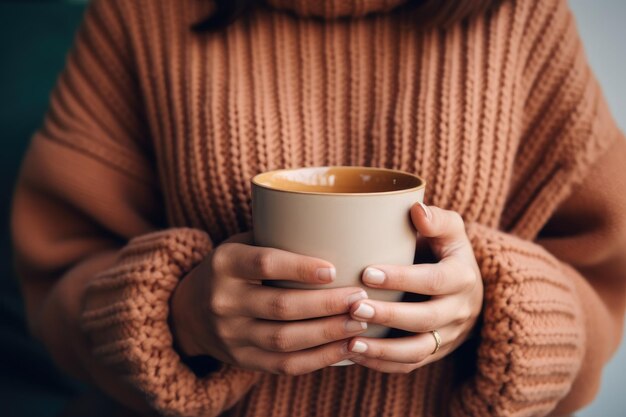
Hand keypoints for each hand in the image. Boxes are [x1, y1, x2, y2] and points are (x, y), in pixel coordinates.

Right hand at [170, 231, 366, 374]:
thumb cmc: (234, 268)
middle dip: (326, 304)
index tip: (334, 270)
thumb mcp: (242, 243)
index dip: (300, 268)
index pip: (264, 264)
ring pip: (285, 340)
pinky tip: (346, 347)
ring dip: (328, 333)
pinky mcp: (242, 360)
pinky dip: (319, 359)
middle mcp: (223, 301)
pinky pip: (284, 365)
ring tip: (360, 322)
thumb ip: (277, 237)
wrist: (189, 311)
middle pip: (281, 306)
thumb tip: (338, 227)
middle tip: (360, 298)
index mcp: (224, 264)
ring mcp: (231, 335)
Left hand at [346, 203, 482, 372]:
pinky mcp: (435, 352)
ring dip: (382, 349)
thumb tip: (416, 209)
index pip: (434, 281)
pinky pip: (410, 365)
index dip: (401, 279)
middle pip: (424, 320)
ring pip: (417, 350)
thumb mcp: (450, 230)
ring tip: (350, 341)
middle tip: (353, 307)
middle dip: (388, 316)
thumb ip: (437, 219)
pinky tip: (354, 354)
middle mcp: (459, 310)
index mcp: (462, 276)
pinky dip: (382, 363)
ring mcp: (449, 336)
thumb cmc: (445, 250)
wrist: (465, 285)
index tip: (366, 273)